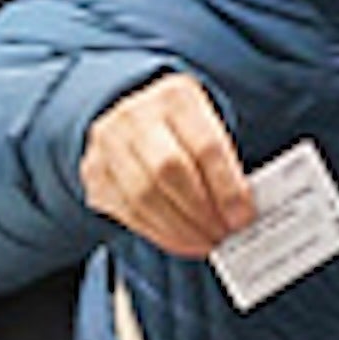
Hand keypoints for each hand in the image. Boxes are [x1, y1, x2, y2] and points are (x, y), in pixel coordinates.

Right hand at [78, 73, 254, 258]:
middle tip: (222, 234)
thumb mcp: (208, 127)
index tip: (243, 218)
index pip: (206, 146)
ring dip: (181, 229)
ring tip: (205, 242)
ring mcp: (108, 144)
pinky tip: (182, 241)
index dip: (227, 188)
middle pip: (169, 171)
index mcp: (176, 97)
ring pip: (144, 197)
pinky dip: (160, 234)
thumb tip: (242, 212)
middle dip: (201, 212)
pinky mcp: (95, 173)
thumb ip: (226, 163)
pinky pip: (128, 212)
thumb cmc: (182, 131)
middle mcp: (135, 115)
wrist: (132, 121)